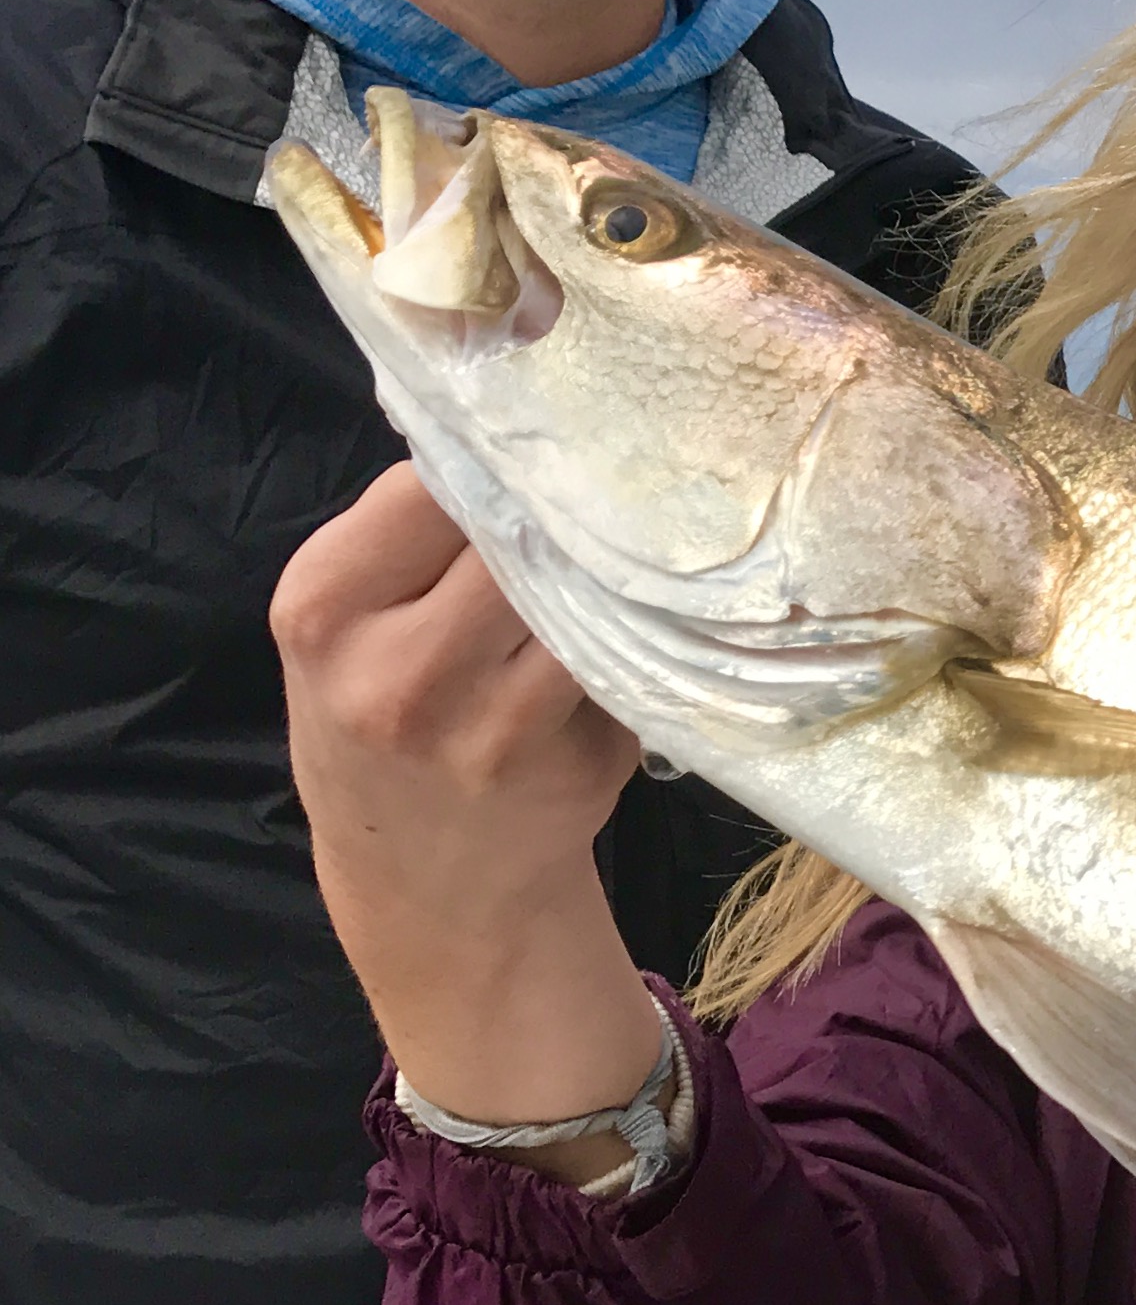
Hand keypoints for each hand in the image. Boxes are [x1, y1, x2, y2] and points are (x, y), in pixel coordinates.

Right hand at [274, 463, 664, 1153]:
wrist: (424, 878)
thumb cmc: (382, 721)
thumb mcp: (348, 625)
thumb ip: (410, 538)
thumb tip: (527, 426)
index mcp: (326, 610)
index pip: (431, 486)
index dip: (499, 456)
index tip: (541, 435)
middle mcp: (400, 671)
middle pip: (518, 536)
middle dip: (564, 504)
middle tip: (612, 470)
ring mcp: (493, 726)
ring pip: (583, 592)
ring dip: (614, 561)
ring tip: (636, 533)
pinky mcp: (575, 760)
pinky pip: (622, 655)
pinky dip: (637, 625)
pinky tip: (642, 611)